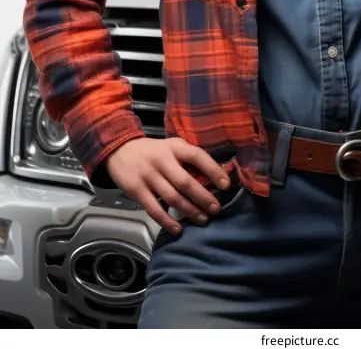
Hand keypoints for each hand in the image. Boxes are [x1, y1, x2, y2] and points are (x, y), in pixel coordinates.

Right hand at [105, 137, 230, 233]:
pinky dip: (167, 221)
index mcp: (174, 147)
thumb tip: (216, 177)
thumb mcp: (172, 147)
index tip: (226, 185)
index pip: (196, 156)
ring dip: (189, 211)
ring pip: (172, 197)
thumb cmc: (154, 151)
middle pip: (185, 181)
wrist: (120, 150)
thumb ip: (189, 160)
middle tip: (216, 209)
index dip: (213, 170)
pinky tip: (178, 229)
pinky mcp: (136, 190)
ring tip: (203, 219)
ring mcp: (148, 176)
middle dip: (203, 197)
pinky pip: (154, 209)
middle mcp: (161, 160)